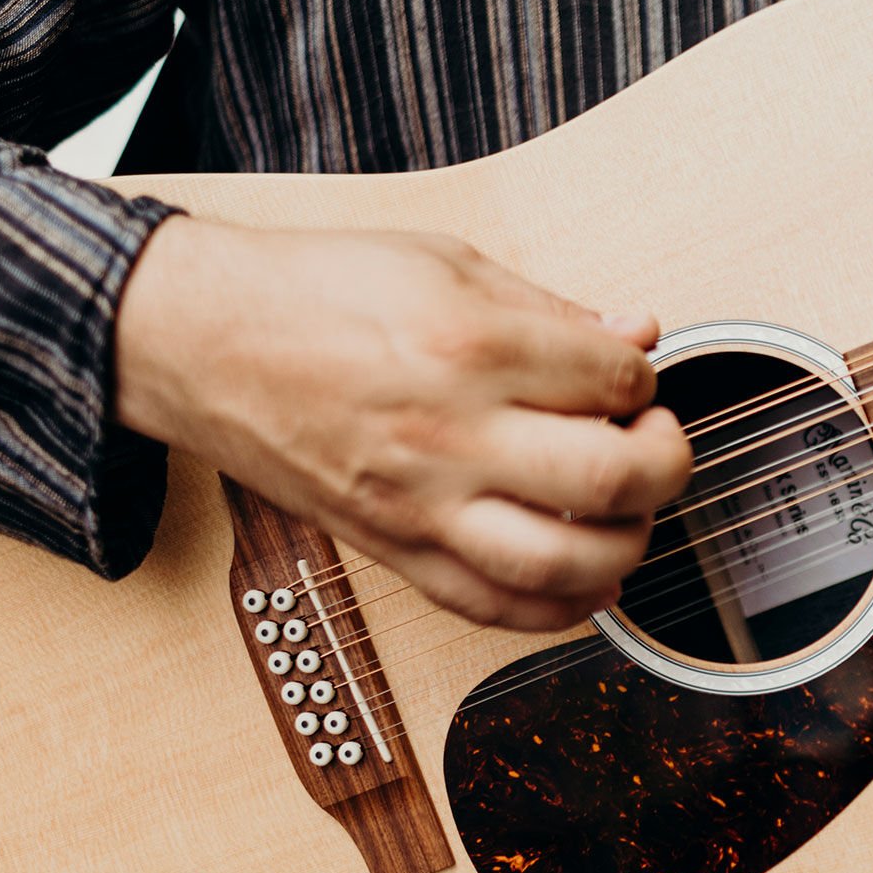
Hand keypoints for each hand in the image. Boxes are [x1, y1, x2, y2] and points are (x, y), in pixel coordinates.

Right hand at [114, 216, 691, 629]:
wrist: (206, 343)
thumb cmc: (312, 293)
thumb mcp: (442, 262)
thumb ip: (549, 306)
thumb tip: (634, 336)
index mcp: (469, 343)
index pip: (614, 381)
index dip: (644, 380)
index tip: (632, 378)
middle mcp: (449, 432)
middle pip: (608, 478)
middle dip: (666, 465)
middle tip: (657, 445)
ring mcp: (418, 502)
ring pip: (560, 562)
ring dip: (626, 546)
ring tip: (630, 517)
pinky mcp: (391, 547)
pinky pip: (488, 606)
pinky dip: (555, 610)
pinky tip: (586, 585)